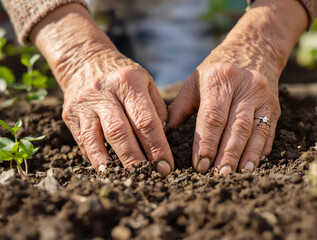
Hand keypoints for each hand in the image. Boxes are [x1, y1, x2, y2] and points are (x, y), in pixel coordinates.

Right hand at [61, 49, 173, 175]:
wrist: (84, 61)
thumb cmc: (122, 75)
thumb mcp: (144, 81)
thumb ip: (156, 107)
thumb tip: (162, 140)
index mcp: (128, 82)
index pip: (145, 120)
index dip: (157, 146)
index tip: (166, 166)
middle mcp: (104, 92)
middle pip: (120, 132)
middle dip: (137, 159)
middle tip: (151, 176)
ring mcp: (84, 104)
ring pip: (96, 139)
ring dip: (112, 163)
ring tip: (127, 179)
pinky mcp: (70, 114)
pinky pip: (83, 141)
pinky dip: (95, 158)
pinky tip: (106, 170)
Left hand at [168, 0, 306, 174]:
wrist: (254, 49)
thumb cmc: (218, 69)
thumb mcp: (196, 81)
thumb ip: (180, 106)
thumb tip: (165, 132)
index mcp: (219, 79)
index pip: (212, 117)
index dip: (207, 143)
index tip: (200, 165)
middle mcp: (244, 86)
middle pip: (235, 126)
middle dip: (226, 154)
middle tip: (218, 175)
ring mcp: (262, 96)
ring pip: (254, 130)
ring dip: (245, 155)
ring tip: (236, 174)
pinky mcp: (274, 105)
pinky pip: (268, 130)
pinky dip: (260, 149)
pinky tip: (252, 163)